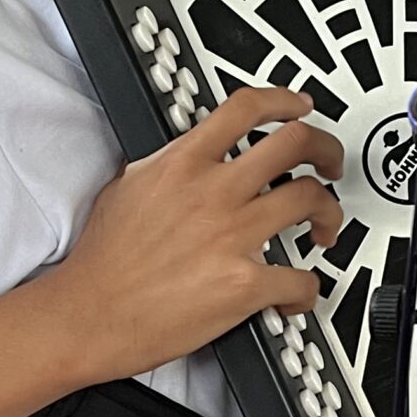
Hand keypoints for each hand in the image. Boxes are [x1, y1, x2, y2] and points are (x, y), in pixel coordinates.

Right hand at [48, 87, 343, 386]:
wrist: (86, 315)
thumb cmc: (101, 263)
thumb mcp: (128, 187)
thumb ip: (169, 165)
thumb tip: (193, 157)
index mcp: (183, 163)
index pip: (246, 109)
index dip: (286, 101)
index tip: (301, 108)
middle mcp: (212, 192)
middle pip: (296, 143)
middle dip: (326, 150)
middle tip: (330, 165)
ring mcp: (231, 235)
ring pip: (311, 200)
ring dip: (328, 214)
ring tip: (322, 229)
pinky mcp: (243, 284)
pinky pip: (301, 279)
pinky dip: (307, 290)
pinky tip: (293, 296)